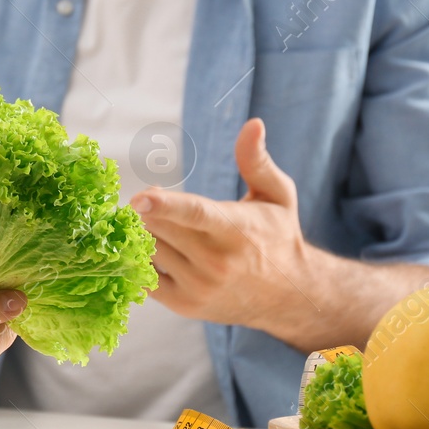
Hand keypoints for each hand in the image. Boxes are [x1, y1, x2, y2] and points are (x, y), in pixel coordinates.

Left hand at [132, 118, 317, 338]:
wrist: (288, 295)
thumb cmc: (278, 236)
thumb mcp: (277, 194)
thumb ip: (257, 160)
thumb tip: (253, 123)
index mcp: (237, 230)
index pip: (196, 215)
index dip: (165, 205)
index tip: (139, 197)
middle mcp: (216, 263)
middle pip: (161, 228)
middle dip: (146, 208)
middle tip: (149, 198)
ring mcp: (198, 287)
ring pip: (149, 250)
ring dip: (143, 231)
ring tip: (153, 221)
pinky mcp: (184, 305)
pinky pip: (144, 277)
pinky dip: (140, 257)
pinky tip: (153, 245)